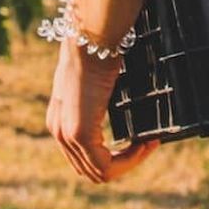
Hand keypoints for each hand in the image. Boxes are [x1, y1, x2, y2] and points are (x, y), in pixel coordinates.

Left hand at [45, 42, 158, 182]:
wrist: (92, 36)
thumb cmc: (98, 50)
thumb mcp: (95, 81)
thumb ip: (98, 98)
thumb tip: (114, 98)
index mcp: (59, 119)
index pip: (84, 157)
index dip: (115, 155)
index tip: (141, 139)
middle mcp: (59, 131)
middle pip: (92, 169)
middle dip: (124, 162)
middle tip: (149, 143)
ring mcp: (68, 134)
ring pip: (100, 172)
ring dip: (129, 162)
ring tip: (149, 144)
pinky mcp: (80, 133)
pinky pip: (106, 166)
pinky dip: (129, 160)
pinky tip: (145, 143)